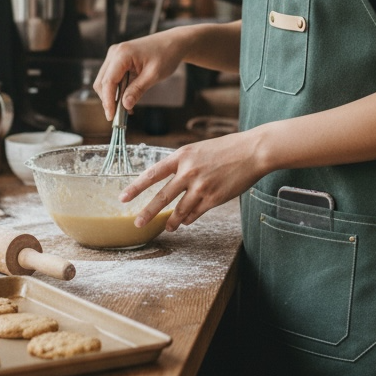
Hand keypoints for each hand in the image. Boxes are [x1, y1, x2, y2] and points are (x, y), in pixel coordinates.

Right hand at [93, 30, 188, 119]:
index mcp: (122, 54)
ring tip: (126, 108)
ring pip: (105, 81)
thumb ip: (137, 90)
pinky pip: (112, 78)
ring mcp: (115, 55)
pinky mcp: (118, 60)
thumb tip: (125, 105)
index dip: (108, 101)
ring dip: (112, 96)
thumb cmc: (166, 55)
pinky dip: (117, 90)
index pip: (108, 82)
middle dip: (108, 100)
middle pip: (102, 82)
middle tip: (119, 116)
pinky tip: (127, 99)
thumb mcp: (153, 75)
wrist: (173, 43)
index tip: (111, 117)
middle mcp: (114, 53)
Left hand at [119, 131, 263, 231]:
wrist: (252, 151)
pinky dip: (189, 219)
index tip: (123, 198)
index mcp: (182, 156)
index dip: (136, 187)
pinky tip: (185, 222)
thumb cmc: (227, 148)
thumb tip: (171, 181)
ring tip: (166, 227)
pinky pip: (195, 213)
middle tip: (136, 222)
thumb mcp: (199, 149)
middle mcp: (189, 171)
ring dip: (171, 221)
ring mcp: (201, 186)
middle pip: (162, 197)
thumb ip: (183, 164)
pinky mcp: (214, 198)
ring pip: (179, 210)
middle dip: (147, 212)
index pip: (153, 173)